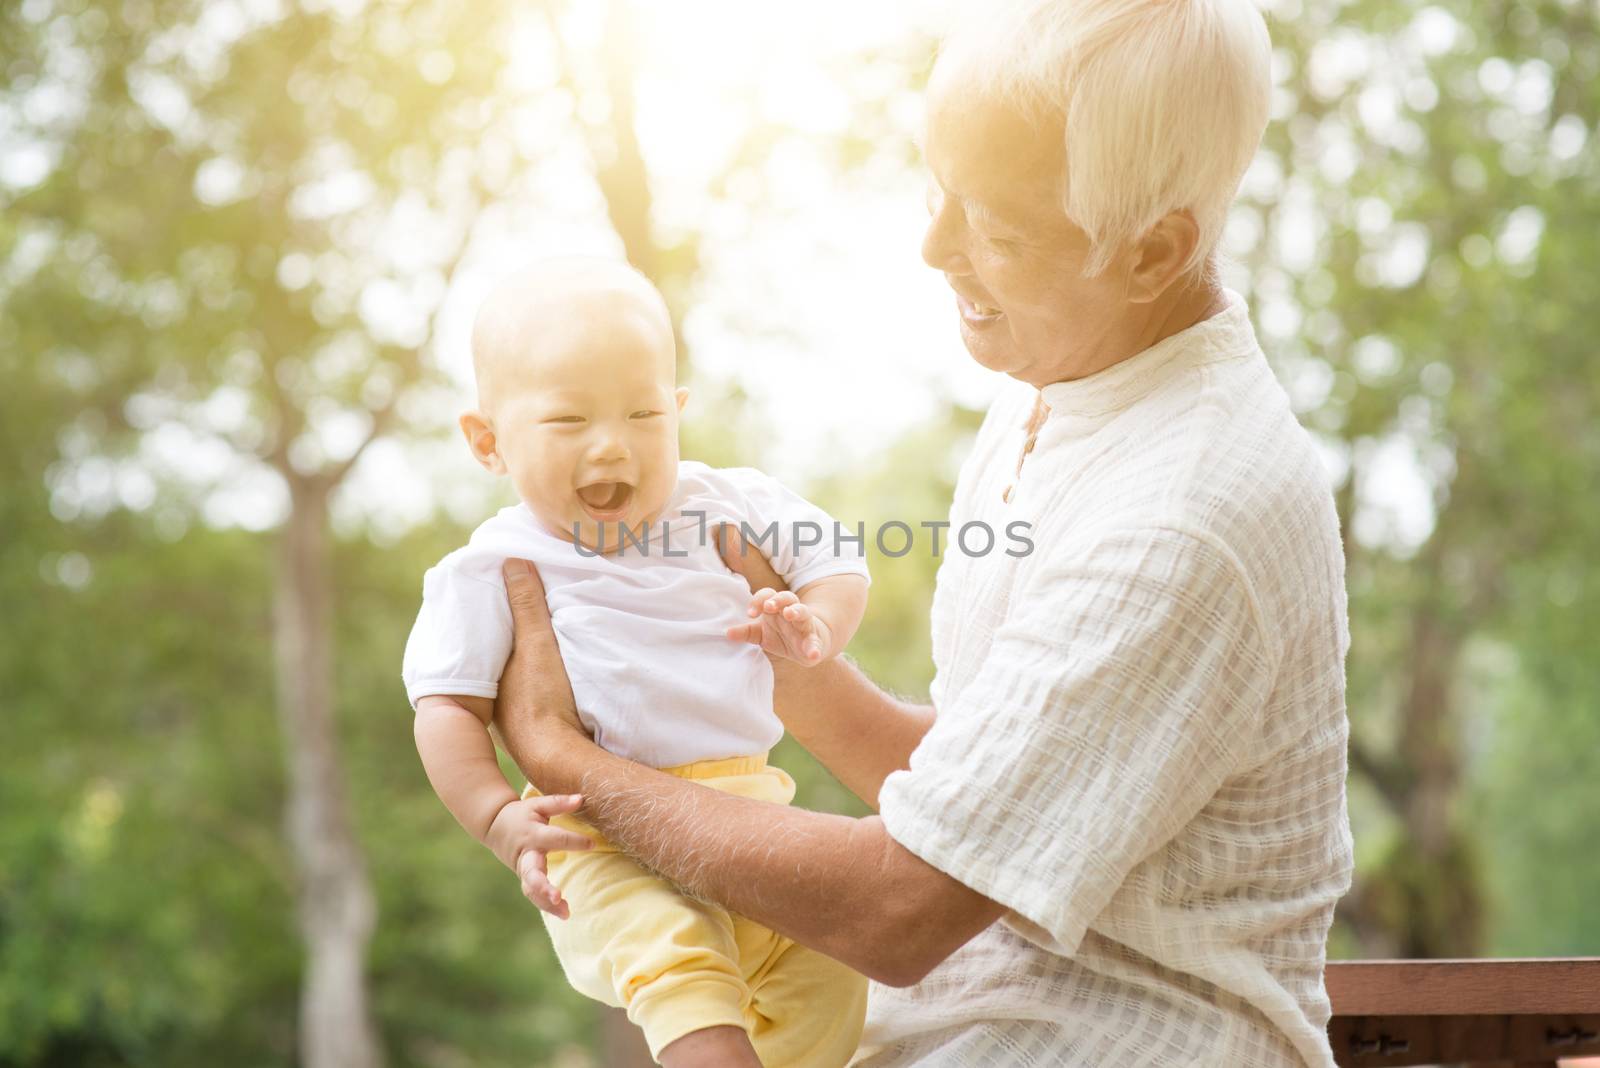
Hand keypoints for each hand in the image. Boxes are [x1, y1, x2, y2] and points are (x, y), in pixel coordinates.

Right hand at [485, 794, 592, 919]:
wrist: (494, 826)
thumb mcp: (538, 804)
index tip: (592, 843)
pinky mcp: (525, 879)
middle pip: (532, 874)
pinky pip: (533, 895)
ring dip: (546, 903)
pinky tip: (564, 914)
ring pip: (531, 890)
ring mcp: (523, 870)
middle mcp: (527, 855)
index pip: (555, 838)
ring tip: (565, 913)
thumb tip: (581, 798)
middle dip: (543, 886)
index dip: (574, 841)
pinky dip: (546, 906)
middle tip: (557, 895)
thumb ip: (559, 802)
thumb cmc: (522, 814)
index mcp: (533, 834)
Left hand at [496, 559, 590, 777]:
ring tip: (538, 640)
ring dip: (523, 664)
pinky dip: (536, 682)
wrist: (560, 758)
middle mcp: (491, 698)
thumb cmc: (543, 699)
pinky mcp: (533, 731)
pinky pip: (530, 697)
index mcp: (485, 676)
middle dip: (506, 639)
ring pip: (512, 680)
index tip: (497, 597)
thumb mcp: (537, 643)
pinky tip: (552, 676)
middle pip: (496, 660)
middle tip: (520, 613)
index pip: (481, 638)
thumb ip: (526, 605)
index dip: (490, 618)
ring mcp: (510, 719)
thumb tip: (511, 562)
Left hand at [716, 524, 825, 663]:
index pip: (767, 596)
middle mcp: (791, 611)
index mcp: (776, 608)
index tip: (750, 614)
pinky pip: (815, 642)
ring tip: (790, 614)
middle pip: (786, 597)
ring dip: (797, 611)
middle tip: (769, 606)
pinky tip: (813, 653)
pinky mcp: (814, 640)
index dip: (758, 601)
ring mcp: (804, 624)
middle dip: (777, 600)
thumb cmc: (782, 635)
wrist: (807, 645)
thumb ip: (746, 632)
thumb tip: (727, 633)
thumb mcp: (761, 634)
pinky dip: (815, 647)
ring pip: (803, 612)